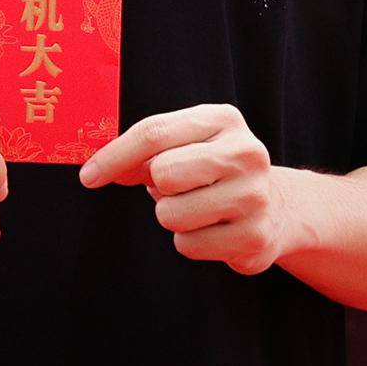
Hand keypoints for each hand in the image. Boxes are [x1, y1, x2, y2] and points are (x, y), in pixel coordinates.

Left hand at [78, 102, 292, 275]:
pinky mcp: (254, 237)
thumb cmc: (216, 171)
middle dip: (158, 188)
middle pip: (163, 173)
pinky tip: (213, 229)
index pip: (153, 133)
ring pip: (171, 214)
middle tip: (177, 189)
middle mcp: (245, 153)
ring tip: (198, 209)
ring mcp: (254, 196)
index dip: (113, 156)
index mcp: (223, 120)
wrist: (278, 207)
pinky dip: (190, 241)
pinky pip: (188, 245)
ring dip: (173, 216)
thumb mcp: (186, 145)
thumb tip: (96, 170)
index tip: (88, 176)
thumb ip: (143, 153)